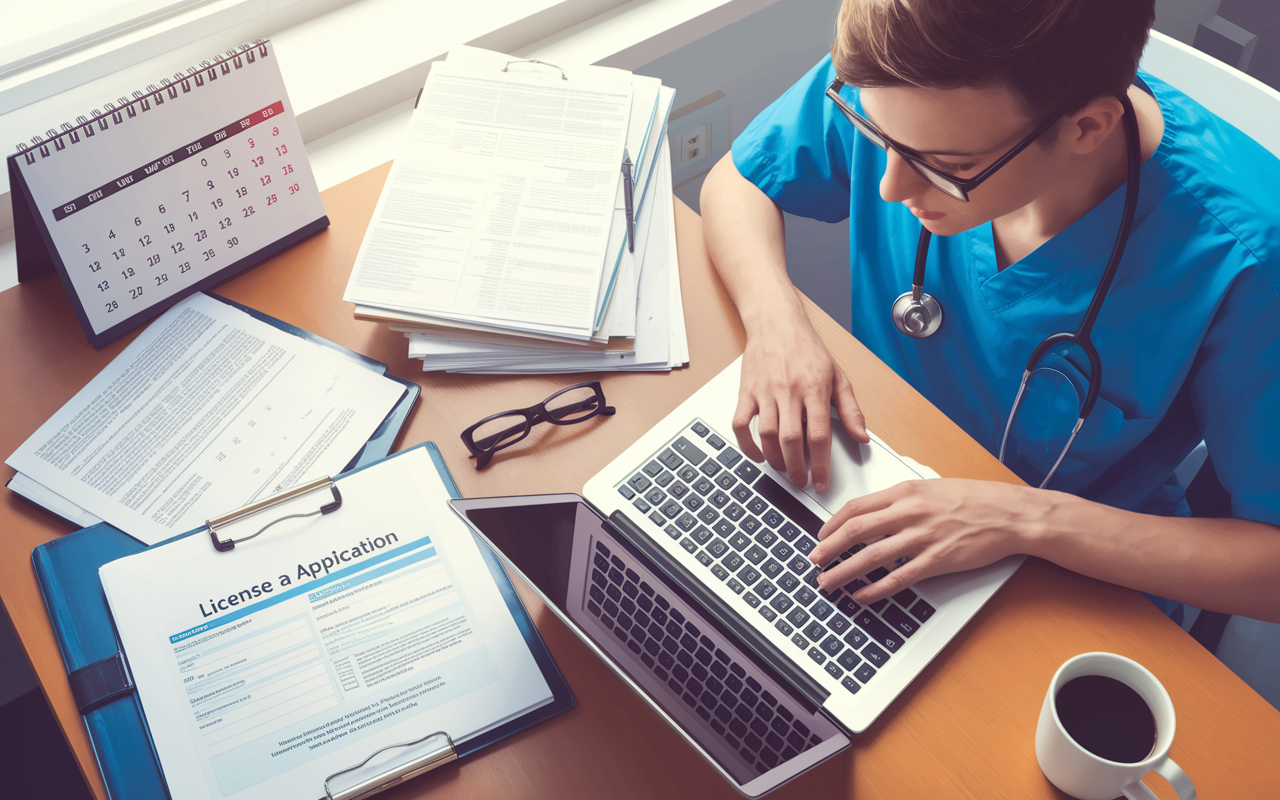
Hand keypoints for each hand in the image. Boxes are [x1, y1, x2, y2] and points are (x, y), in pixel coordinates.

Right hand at [732, 310, 867, 491]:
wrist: (776, 322)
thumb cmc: (807, 350)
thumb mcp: (838, 376)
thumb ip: (851, 410)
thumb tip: (862, 437)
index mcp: (814, 388)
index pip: (819, 435)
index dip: (821, 464)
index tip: (821, 483)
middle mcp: (789, 391)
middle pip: (791, 439)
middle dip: (796, 468)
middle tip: (801, 481)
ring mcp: (764, 392)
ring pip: (766, 434)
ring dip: (774, 459)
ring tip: (783, 468)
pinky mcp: (746, 392)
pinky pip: (740, 424)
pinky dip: (746, 445)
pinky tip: (758, 455)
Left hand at [809, 479, 1048, 603]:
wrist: (1010, 513)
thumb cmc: (974, 499)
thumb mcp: (930, 487)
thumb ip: (901, 499)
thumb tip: (872, 513)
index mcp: (905, 491)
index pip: (856, 507)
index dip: (832, 524)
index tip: (820, 536)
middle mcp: (909, 512)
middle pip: (855, 531)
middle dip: (828, 549)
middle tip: (812, 562)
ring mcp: (922, 537)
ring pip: (871, 557)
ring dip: (843, 572)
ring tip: (827, 582)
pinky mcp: (937, 561)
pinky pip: (898, 578)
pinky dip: (875, 589)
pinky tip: (861, 595)